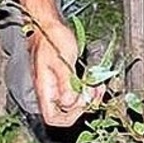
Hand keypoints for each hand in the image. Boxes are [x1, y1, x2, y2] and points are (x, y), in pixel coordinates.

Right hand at [18, 0, 103, 126]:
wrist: (49, 25)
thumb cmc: (51, 38)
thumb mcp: (62, 59)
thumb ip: (66, 82)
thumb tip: (69, 103)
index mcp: (45, 89)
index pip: (53, 118)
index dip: (69, 116)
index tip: (82, 103)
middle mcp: (51, 91)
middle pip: (66, 112)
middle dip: (84, 105)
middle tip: (95, 93)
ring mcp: (58, 85)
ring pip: (75, 102)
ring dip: (89, 97)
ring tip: (98, 87)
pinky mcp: (66, 78)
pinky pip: (78, 90)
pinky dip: (88, 88)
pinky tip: (96, 82)